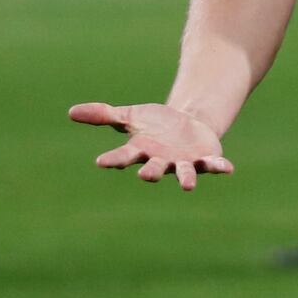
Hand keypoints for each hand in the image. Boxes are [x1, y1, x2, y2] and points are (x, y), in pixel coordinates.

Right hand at [69, 102, 232, 190]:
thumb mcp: (130, 117)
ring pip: (183, 173)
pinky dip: (218, 167)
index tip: (101, 162)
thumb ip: (103, 115)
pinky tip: (227, 168)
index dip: (113, 159)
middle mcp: (160, 161)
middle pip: (153, 169)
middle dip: (150, 172)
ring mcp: (182, 162)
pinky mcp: (204, 159)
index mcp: (140, 151)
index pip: (123, 156)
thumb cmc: (154, 125)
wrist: (186, 127)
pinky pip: (211, 165)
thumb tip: (70, 111)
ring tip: (188, 186)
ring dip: (185, 179)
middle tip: (145, 175)